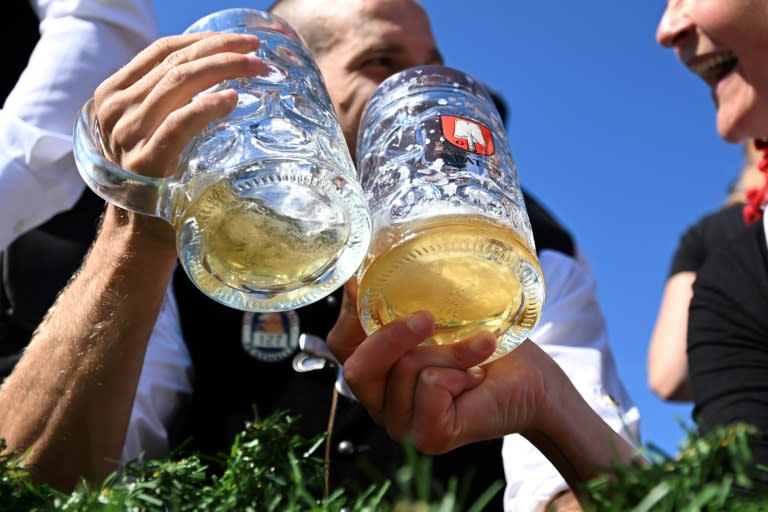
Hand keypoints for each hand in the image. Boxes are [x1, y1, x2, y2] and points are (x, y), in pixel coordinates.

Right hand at [93, 32, 268, 177]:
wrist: (139, 230)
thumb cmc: (156, 175)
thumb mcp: (150, 128)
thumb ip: (169, 100)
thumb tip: (218, 69)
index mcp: (113, 93)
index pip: (162, 49)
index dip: (203, 38)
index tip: (238, 40)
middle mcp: (116, 109)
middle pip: (175, 61)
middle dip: (221, 49)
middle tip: (256, 50)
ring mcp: (128, 135)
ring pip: (179, 82)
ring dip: (224, 69)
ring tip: (255, 69)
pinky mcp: (146, 161)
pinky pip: (180, 122)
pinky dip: (208, 106)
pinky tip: (232, 99)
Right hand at [326, 282, 557, 453]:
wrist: (533, 379)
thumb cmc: (484, 345)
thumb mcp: (438, 316)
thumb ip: (397, 304)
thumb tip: (359, 276)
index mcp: (376, 370)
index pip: (341, 344)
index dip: (350, 312)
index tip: (366, 284)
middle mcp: (380, 401)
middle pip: (357, 367)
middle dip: (391, 335)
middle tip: (427, 318)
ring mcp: (402, 424)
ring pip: (404, 370)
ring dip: (448, 351)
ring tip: (477, 350)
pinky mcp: (428, 437)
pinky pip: (429, 387)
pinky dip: (458, 371)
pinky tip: (476, 377)